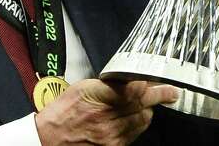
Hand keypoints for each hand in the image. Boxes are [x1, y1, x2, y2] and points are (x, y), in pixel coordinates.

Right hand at [35, 79, 178, 144]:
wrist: (48, 139)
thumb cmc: (62, 112)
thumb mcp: (82, 87)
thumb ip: (108, 83)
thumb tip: (129, 78)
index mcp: (100, 98)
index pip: (136, 89)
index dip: (152, 85)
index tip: (162, 81)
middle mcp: (108, 118)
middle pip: (144, 105)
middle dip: (158, 97)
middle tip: (169, 92)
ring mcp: (112, 135)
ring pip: (143, 120)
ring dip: (148, 110)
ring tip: (150, 103)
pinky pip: (134, 134)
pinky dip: (139, 124)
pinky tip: (136, 118)